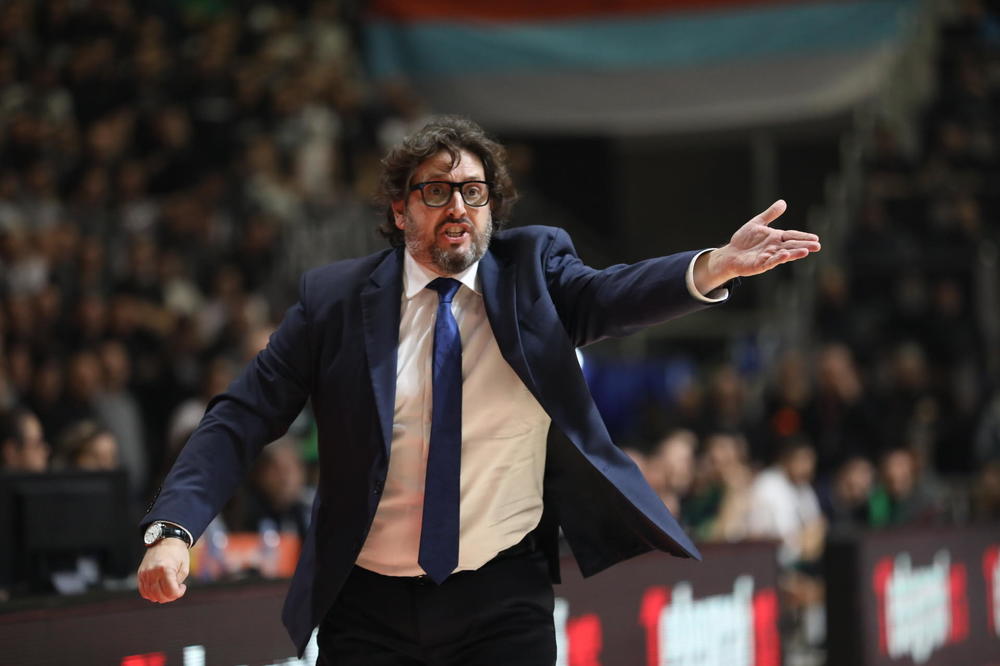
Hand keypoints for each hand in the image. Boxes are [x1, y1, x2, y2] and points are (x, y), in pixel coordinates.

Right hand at [138, 539, 189, 602]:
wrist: (166, 540)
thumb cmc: (178, 553)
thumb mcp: (184, 568)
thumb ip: (178, 583)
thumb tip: (170, 594)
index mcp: (166, 569)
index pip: (171, 592)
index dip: (179, 593)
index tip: (182, 587)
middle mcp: (153, 572)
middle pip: (160, 595)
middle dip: (170, 596)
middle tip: (176, 590)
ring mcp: (145, 573)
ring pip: (150, 595)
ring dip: (160, 596)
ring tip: (168, 589)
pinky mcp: (140, 573)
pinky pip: (143, 591)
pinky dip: (151, 594)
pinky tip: (159, 590)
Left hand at [693, 200, 820, 293]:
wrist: (730, 253)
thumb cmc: (744, 240)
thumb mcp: (757, 223)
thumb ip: (770, 214)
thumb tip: (783, 202)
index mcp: (776, 238)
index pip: (792, 236)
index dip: (803, 237)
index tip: (816, 238)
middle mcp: (775, 248)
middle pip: (791, 246)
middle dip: (804, 246)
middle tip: (817, 246)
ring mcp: (768, 257)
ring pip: (784, 255)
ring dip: (794, 253)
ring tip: (805, 251)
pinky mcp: (760, 265)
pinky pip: (770, 261)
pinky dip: (777, 258)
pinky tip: (785, 255)